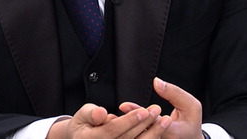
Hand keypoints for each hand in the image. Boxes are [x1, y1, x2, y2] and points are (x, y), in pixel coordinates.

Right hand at [47, 102, 162, 138]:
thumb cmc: (83, 124)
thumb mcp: (82, 115)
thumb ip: (91, 113)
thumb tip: (102, 113)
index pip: (113, 130)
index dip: (129, 121)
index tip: (143, 110)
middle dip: (145, 124)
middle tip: (157, 110)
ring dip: (153, 133)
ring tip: (165, 119)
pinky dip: (151, 138)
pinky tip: (160, 129)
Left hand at [121, 78, 202, 138]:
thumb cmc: (191, 121)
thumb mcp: (190, 105)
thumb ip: (174, 93)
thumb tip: (156, 82)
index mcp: (172, 133)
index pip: (152, 124)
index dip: (137, 115)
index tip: (124, 105)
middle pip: (140, 132)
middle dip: (125, 121)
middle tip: (113, 110)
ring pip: (136, 136)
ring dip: (123, 127)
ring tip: (110, 116)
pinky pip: (136, 137)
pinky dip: (127, 131)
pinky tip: (116, 122)